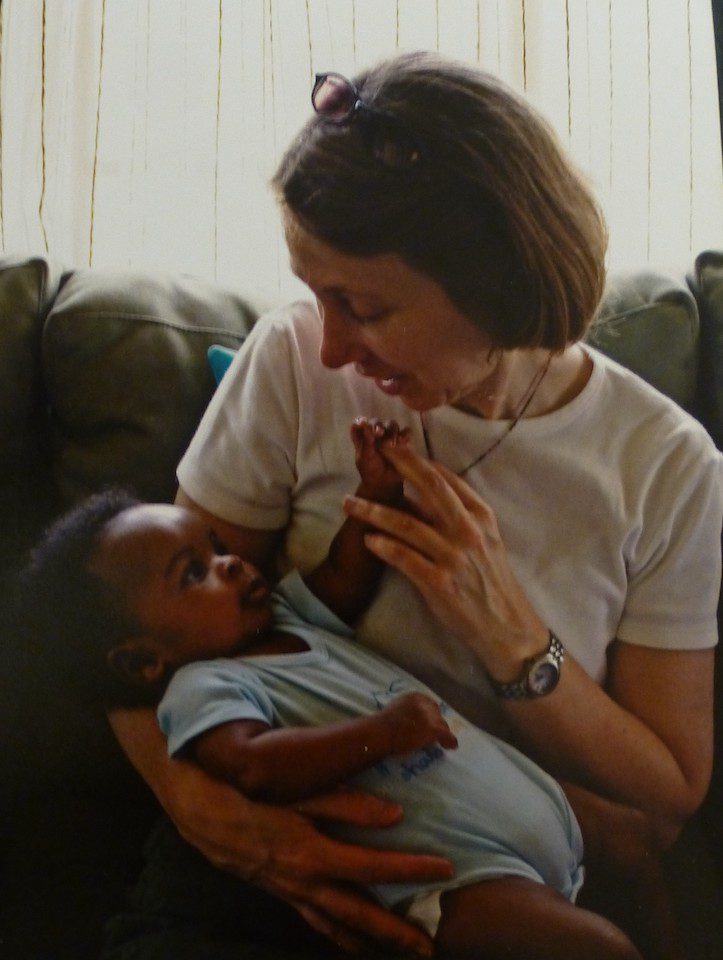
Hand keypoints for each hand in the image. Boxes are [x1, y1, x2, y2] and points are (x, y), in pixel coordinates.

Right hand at [163, 760, 452, 955]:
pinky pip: (317, 923)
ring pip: (339, 928)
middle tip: (429, 947)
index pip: (374, 866)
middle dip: (397, 933)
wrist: (205, 813)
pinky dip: (340, 937)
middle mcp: (306, 882)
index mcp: (315, 853)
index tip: (445, 869)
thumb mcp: (300, 791)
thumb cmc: (255, 794)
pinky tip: (353, 942)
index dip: (411, 869)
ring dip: (372, 942)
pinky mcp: (283, 895)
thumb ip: (348, 803)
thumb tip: (396, 815)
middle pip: (360, 915)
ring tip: (402, 953)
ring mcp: (293, 894)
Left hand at [344, 443, 547, 680]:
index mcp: (481, 515)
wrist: (504, 624)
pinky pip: (404, 558)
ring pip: (406, 524)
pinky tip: (367, 539)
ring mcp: (453, 556)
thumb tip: (425, 489)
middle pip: (428, 488)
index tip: (393, 447)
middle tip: (374, 454)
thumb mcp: (486, 539)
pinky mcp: (439, 582)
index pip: (445, 478)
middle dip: (398, 467)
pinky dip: (384, 547)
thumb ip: (459, 514)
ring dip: (373, 511)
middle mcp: (468, 531)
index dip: (416, 460)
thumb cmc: (490, 579)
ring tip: (348, 503)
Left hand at [351, 418, 409, 501]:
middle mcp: (375, 433)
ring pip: (392, 425)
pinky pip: (406, 433)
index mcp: (363, 436)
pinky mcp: (402, 441)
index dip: (361, 421)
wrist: (384, 482)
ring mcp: (389, 436)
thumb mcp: (365, 457)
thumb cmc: (370, 470)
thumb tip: (365, 424)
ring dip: (392, 430)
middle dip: (378, 425)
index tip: (363, 424)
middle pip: (377, 422)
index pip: (360, 423)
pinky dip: (405, 434)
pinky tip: (403, 441)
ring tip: (391, 443)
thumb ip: (366, 441)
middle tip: (379, 433)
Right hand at [381, 691, 457, 754]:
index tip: (428, 724)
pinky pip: (446, 735)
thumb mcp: (395, 710)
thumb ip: (406, 711)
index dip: (431, 716)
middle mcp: (424, 703)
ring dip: (441, 733)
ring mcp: (429, 716)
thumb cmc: (381, 725)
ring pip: (442, 725)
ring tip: (441, 742)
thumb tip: (410, 722)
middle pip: (437, 714)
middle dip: (437, 723)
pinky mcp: (433, 729)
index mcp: (414, 696)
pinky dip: (449, 741)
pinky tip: (451, 746)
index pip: (429, 705)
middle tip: (433, 734)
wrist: (380, 733)